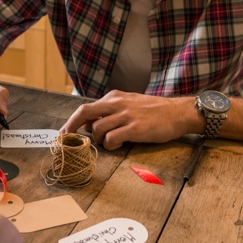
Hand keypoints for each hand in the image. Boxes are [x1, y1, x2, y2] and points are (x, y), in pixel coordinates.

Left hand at [60, 91, 198, 149]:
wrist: (179, 113)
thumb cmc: (154, 111)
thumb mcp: (129, 104)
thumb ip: (109, 112)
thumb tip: (89, 124)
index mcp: (115, 97)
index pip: (86, 107)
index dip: (71, 121)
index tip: (63, 132)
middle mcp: (117, 103)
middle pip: (84, 112)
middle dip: (70, 127)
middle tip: (66, 140)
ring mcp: (126, 115)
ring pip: (97, 129)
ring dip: (98, 140)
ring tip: (110, 143)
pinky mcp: (135, 128)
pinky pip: (112, 138)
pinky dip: (110, 145)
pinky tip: (118, 145)